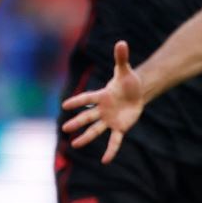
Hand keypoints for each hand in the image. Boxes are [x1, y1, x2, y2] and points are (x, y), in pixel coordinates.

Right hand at [60, 40, 142, 162]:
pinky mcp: (119, 127)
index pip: (87, 99)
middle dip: (77, 122)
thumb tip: (122, 42)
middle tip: (65, 128)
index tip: (65, 106)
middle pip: (88, 117)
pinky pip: (114, 140)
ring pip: (95, 130)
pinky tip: (105, 160)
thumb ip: (121, 57)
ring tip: (75, 145)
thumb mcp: (125, 70)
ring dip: (86, 138)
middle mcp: (102, 109)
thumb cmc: (127, 81)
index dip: (77, 102)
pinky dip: (110, 150)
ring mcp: (109, 120)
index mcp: (102, 95)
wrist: (136, 93)